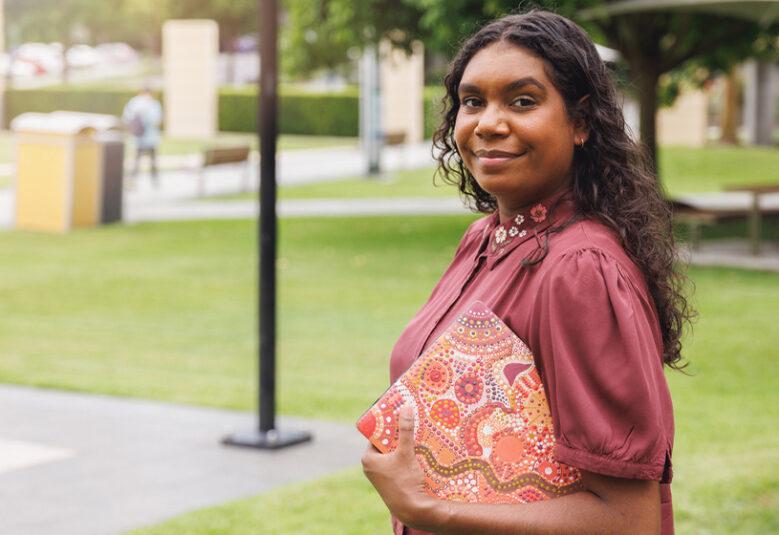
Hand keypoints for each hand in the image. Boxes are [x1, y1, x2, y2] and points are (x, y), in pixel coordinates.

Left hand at [361, 405, 440, 529]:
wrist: (412, 510)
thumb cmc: (405, 481)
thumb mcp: (405, 453)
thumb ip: (405, 430)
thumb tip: (406, 408)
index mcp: (368, 458)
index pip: (377, 434)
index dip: (387, 424)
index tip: (398, 413)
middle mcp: (370, 466)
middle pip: (385, 443)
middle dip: (398, 434)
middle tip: (410, 421)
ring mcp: (380, 475)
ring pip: (392, 453)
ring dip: (403, 445)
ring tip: (416, 433)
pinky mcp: (389, 481)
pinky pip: (396, 463)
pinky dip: (404, 457)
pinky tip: (417, 451)